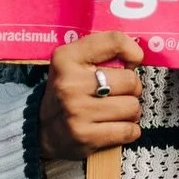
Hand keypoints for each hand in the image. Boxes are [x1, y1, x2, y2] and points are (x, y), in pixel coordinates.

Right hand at [38, 31, 144, 161]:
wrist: (42, 129)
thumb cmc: (69, 90)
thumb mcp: (75, 62)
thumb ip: (104, 51)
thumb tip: (137, 57)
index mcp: (66, 58)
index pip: (114, 41)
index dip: (133, 52)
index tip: (132, 62)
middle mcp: (69, 84)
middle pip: (130, 80)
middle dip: (132, 88)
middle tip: (119, 93)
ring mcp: (77, 112)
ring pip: (132, 107)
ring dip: (130, 111)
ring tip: (115, 111)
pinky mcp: (85, 137)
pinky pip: (128, 131)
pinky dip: (129, 130)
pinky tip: (116, 127)